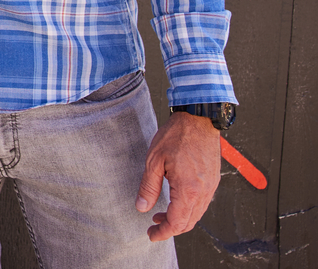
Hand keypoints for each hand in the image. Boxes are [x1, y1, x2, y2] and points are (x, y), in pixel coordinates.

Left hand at [136, 111, 221, 240]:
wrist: (198, 120)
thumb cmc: (176, 136)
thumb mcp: (154, 161)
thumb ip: (148, 187)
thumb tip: (142, 207)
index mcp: (189, 190)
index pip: (177, 222)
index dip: (163, 232)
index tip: (151, 235)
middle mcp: (203, 192)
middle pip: (188, 222)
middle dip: (170, 228)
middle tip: (153, 228)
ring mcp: (210, 187)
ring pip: (196, 214)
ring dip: (179, 219)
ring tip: (160, 214)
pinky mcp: (213, 181)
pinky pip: (201, 203)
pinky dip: (188, 209)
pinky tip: (174, 202)